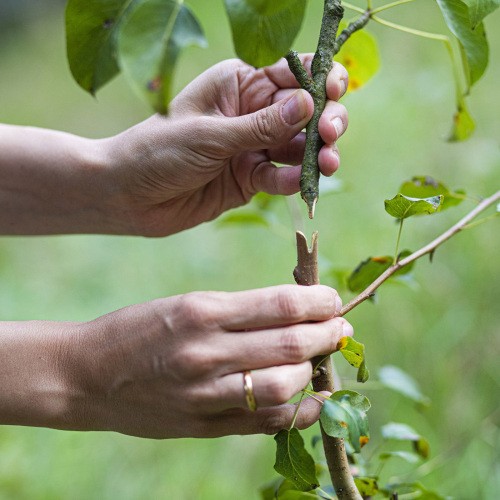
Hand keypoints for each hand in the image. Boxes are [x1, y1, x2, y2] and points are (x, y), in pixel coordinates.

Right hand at [67, 285, 351, 437]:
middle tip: (342, 327)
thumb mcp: (186, 304)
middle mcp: (206, 352)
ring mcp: (204, 393)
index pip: (280, 304)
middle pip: (289, 345)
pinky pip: (263, 422)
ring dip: (314, 371)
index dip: (317, 302)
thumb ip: (238, 311)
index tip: (332, 300)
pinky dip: (298, 413)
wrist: (88, 374)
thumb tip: (292, 313)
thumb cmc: (140, 329)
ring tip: (323, 358)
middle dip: (327, 334)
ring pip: (283, 386)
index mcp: (202, 311)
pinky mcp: (201, 424)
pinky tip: (314, 400)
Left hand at [105, 56, 347, 235]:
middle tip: (329, 133)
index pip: (290, 74)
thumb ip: (260, 125)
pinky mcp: (250, 179)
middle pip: (304, 111)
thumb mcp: (210, 134)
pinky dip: (293, 179)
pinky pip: (281, 177)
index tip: (335, 89)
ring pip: (299, 146)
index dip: (318, 78)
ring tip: (328, 163)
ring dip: (318, 153)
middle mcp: (251, 113)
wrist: (130, 196)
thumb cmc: (158, 150)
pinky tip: (302, 182)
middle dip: (324, 119)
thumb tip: (308, 105)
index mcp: (238, 84)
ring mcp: (252, 147)